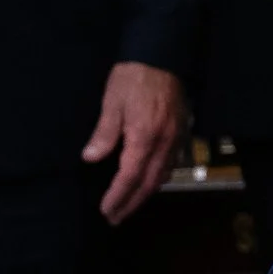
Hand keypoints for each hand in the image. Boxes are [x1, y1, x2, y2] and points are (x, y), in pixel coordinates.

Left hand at [82, 62, 184, 223]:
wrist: (162, 55)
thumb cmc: (133, 77)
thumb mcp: (113, 102)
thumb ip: (104, 132)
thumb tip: (91, 158)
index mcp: (145, 136)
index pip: (130, 176)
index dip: (118, 196)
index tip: (106, 210)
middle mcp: (164, 142)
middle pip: (149, 182)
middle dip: (132, 203)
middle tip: (116, 218)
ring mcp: (176, 138)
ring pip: (163, 175)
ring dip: (146, 194)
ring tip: (130, 205)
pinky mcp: (181, 132)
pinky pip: (172, 163)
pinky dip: (159, 178)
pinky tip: (150, 181)